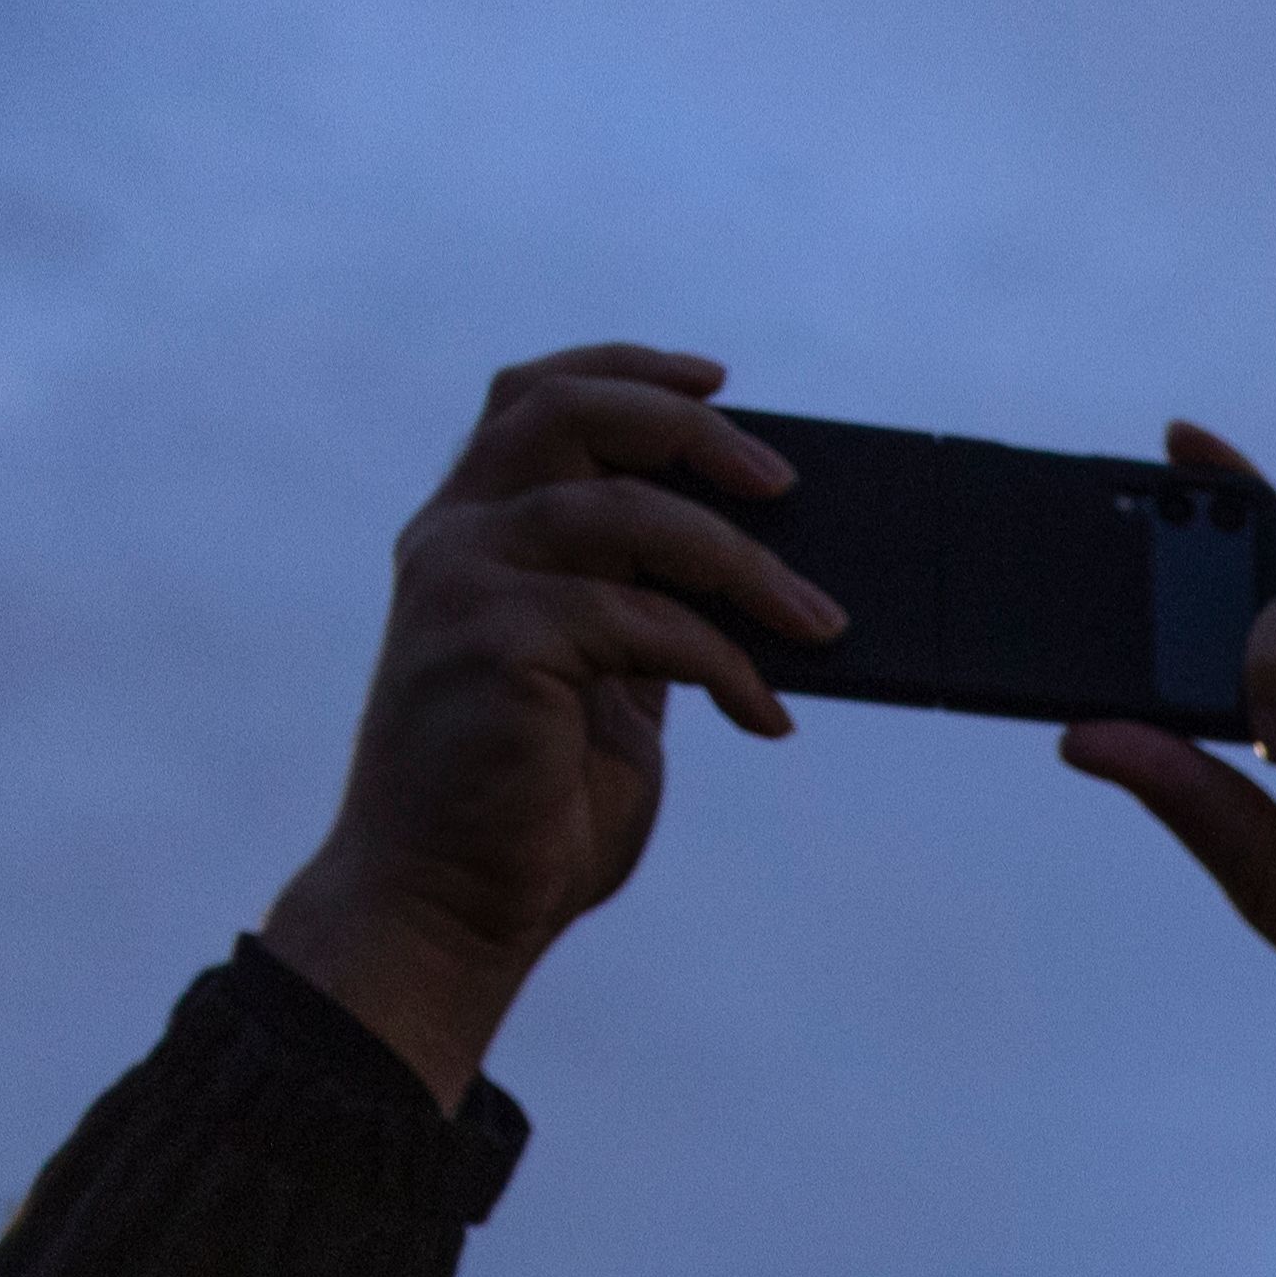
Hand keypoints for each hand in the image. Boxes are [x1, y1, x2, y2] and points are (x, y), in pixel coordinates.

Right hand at [258, 343, 840, 1108]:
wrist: (453, 905)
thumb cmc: (533, 802)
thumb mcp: (609, 683)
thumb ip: (647, 610)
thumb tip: (766, 572)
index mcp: (475, 531)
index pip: (535, 398)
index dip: (628, 371)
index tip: (720, 380)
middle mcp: (455, 537)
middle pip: (566, 413)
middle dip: (689, 431)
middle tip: (785, 482)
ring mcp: (463, 583)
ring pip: (626, 514)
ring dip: (744, 566)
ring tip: (822, 625)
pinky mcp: (493, 641)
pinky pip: (645, 621)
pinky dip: (726, 663)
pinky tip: (766, 717)